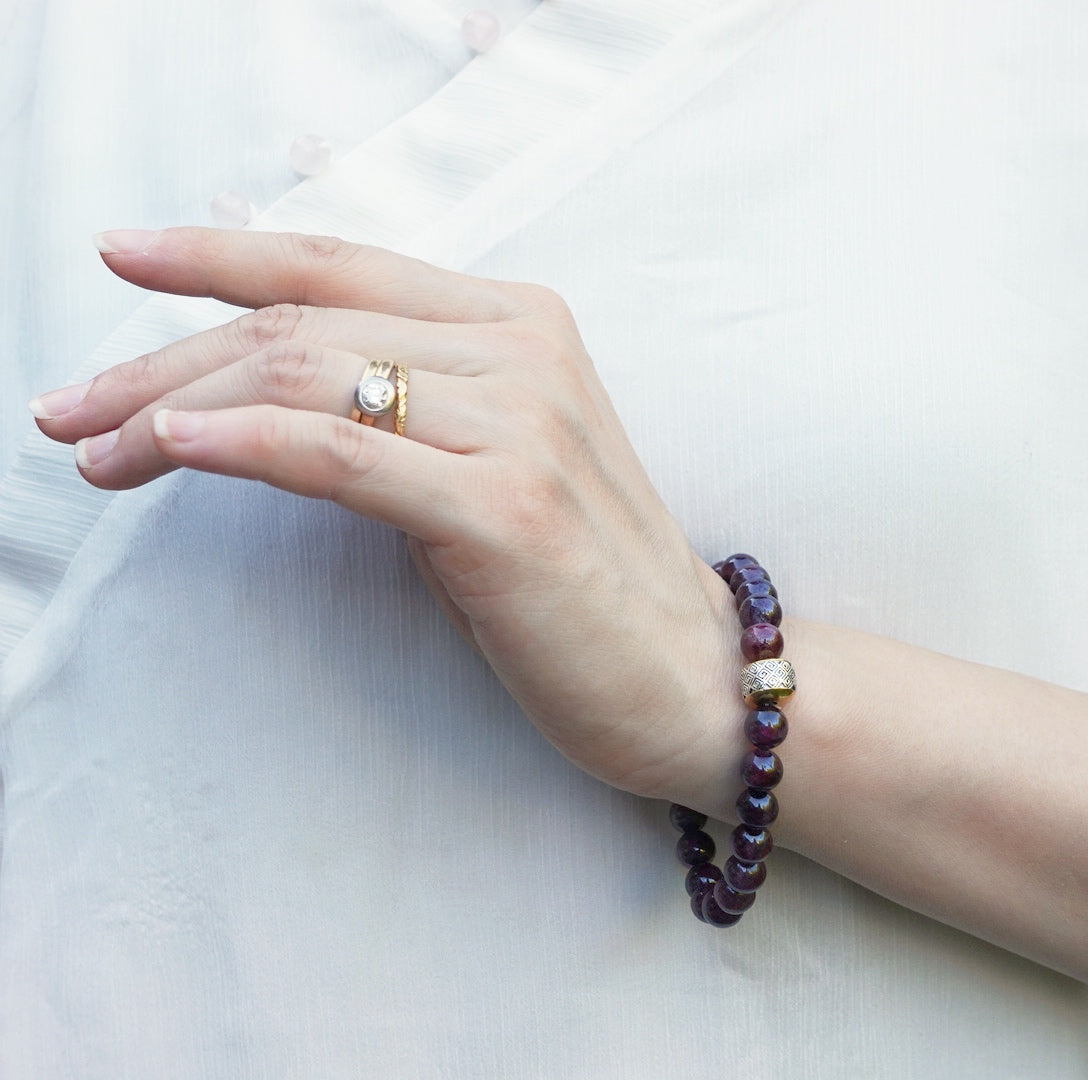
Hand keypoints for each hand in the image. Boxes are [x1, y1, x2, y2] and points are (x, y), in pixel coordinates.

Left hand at [32, 227, 741, 805]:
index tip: (124, 260)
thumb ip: (413, 402)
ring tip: (97, 448)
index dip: (220, 255)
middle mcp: (523, 350)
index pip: (340, 264)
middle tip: (73, 407)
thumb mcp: (495, 458)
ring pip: (307, 378)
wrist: (686, 671)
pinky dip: (245, 444)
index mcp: (520, 322)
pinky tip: (172, 446)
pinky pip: (344, 452)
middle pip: (303, 322)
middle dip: (164, 358)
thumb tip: (271, 395)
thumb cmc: (581, 575)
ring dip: (176, 408)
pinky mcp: (505, 508)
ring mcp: (522, 423)